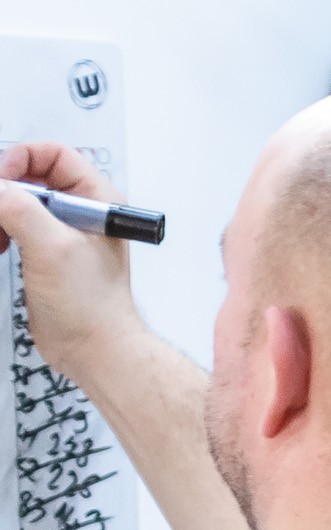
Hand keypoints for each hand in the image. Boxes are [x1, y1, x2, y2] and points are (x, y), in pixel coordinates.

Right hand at [0, 143, 145, 387]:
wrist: (95, 350)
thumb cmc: (92, 305)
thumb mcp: (52, 247)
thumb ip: (18, 207)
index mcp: (96, 199)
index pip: (51, 153)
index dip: (18, 159)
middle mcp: (80, 210)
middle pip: (27, 174)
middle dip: (2, 189)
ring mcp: (61, 232)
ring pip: (15, 201)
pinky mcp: (44, 253)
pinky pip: (11, 226)